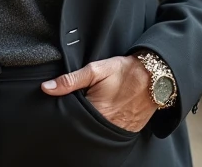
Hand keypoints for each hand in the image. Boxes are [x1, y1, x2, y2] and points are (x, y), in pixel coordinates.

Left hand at [40, 55, 155, 132]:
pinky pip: (113, 132)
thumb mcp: (95, 70)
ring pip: (98, 130)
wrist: (155, 77)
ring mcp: (119, 130)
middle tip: (86, 101)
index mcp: (95, 111)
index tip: (67, 104)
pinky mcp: (130, 131)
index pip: (72, 118)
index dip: (68, 111)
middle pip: (84, 125)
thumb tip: (46, 88)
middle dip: (80, 117)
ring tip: (98, 106)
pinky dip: (108, 124)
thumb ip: (70, 80)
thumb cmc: (125, 71)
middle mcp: (106, 124)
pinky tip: (109, 112)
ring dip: (95, 121)